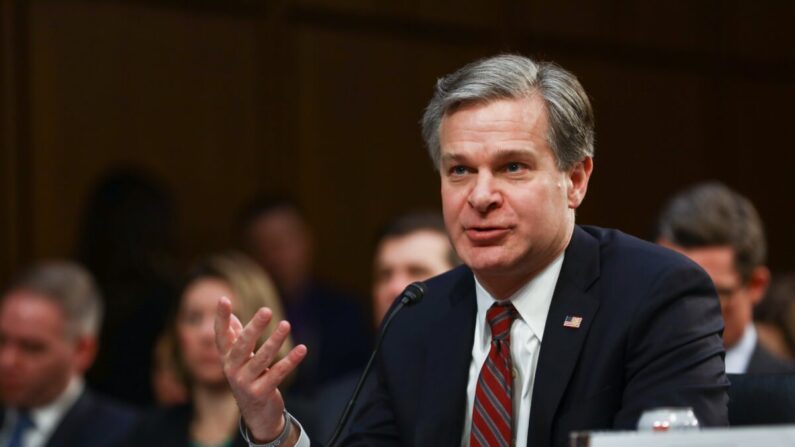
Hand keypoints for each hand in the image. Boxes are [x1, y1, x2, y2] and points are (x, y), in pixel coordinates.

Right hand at [215, 296, 306, 442]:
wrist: (256, 414)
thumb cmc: (248, 378)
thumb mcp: (239, 359)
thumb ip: (234, 338)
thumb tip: (232, 316)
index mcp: (227, 358)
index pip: (221, 335)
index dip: (221, 318)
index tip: (223, 299)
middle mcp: (232, 369)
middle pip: (242, 345)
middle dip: (254, 327)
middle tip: (266, 311)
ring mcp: (245, 383)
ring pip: (262, 358)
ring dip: (275, 341)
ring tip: (286, 324)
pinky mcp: (261, 393)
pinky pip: (278, 374)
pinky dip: (290, 361)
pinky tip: (302, 349)